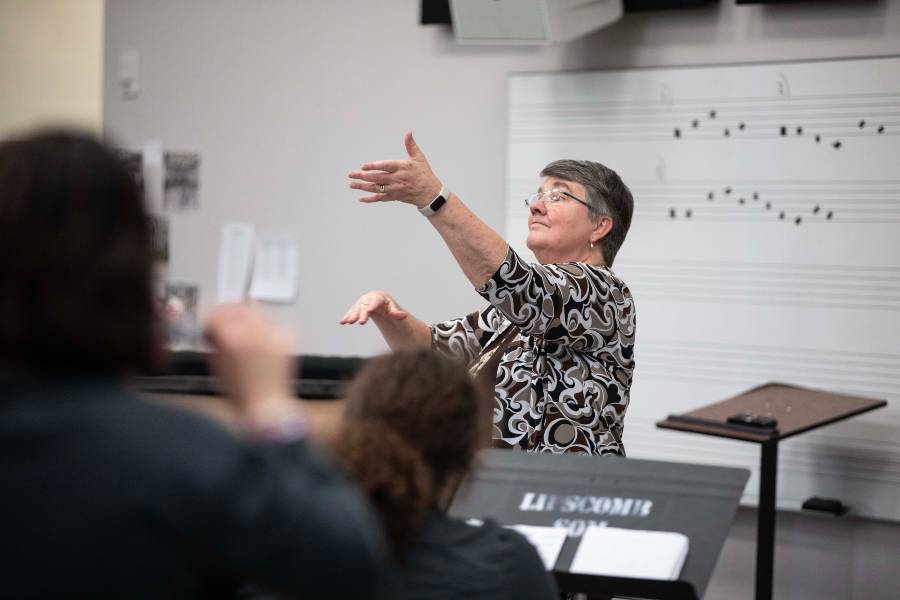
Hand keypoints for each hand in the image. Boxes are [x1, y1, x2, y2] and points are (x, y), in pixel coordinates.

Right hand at [204, 303, 296, 423]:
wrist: (267, 406)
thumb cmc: (238, 393)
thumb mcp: (217, 365)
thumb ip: (215, 342)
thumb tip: (214, 329)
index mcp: (232, 340)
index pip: (217, 315)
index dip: (211, 319)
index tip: (210, 324)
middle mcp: (254, 332)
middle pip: (238, 306)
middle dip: (229, 312)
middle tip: (226, 320)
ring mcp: (273, 333)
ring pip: (257, 310)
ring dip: (247, 316)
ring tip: (244, 329)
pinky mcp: (287, 337)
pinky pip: (273, 323)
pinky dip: (265, 327)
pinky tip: (261, 339)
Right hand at [339, 291, 407, 324]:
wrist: (381, 303)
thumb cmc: (389, 307)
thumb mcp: (394, 310)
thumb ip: (397, 313)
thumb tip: (403, 315)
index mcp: (379, 297)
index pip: (375, 301)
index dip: (372, 306)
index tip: (368, 310)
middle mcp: (369, 299)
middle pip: (364, 306)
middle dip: (361, 314)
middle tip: (359, 322)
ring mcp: (362, 303)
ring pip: (356, 309)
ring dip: (351, 316)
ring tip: (347, 322)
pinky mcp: (357, 308)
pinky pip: (352, 313)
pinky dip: (347, 317)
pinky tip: (342, 322)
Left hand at [348, 132, 441, 207]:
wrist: (430, 193)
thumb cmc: (424, 174)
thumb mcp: (419, 158)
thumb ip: (411, 145)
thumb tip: (408, 132)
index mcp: (402, 168)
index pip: (385, 166)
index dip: (374, 166)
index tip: (363, 166)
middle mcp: (397, 179)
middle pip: (377, 178)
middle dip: (362, 177)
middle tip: (351, 174)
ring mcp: (395, 189)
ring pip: (376, 189)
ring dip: (363, 187)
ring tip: (352, 184)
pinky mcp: (394, 196)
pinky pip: (380, 198)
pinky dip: (370, 199)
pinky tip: (361, 198)